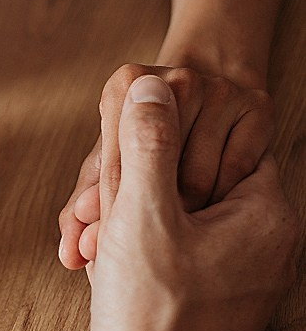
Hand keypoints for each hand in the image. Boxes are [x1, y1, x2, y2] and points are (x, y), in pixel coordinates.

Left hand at [59, 63, 272, 267]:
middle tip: (148, 235)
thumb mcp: (111, 173)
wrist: (209, 107)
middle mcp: (175, 77)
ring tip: (182, 218)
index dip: (107, 210)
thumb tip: (71, 254)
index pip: (115, 161)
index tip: (98, 246)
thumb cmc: (146, 150)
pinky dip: (226, 197)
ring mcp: (219, 87)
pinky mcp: (258, 105)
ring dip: (190, 213)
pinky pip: (239, 171)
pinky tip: (216, 201)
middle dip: (152, 212)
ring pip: (201, 177)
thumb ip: (83, 212)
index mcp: (126, 82)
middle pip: (159, 170)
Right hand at [80, 75, 296, 330]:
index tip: (123, 151)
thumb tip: (149, 84)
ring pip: (174, 217)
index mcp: (266, 218)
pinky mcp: (208, 304)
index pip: (219, 139)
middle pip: (192, 178)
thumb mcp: (142, 212)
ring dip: (126, 217)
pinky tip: (100, 265)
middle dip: (136, 183)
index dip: (162, 136)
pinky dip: (132, 250)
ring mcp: (238, 279)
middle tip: (99, 203)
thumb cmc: (151, 317)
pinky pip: (170, 253)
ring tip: (93, 238)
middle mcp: (264, 246)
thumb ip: (148, 141)